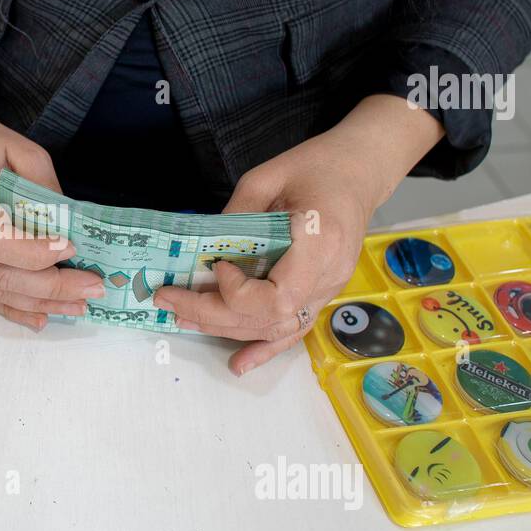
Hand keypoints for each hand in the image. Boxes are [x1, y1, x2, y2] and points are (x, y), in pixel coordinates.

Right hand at [0, 80, 105, 329]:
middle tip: (92, 285)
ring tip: (78, 304)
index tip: (70, 246)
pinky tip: (43, 317)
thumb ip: (44, 185)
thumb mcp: (21, 148)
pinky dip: (14, 309)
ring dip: (39, 302)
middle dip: (50, 285)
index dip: (33, 251)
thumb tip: (69, 225)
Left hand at [153, 95, 444, 373]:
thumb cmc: (317, 165)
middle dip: (214, 314)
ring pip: (276, 328)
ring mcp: (329, 290)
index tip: (217, 267)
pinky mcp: (323, 293)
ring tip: (184, 319)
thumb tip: (202, 249)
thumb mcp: (267, 176)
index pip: (278, 296)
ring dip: (227, 329)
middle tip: (170, 299)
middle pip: (269, 317)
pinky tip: (240, 365)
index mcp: (321, 243)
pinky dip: (265, 349)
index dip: (239, 293)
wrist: (361, 169)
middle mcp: (329, 276)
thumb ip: (237, 214)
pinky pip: (295, 329)